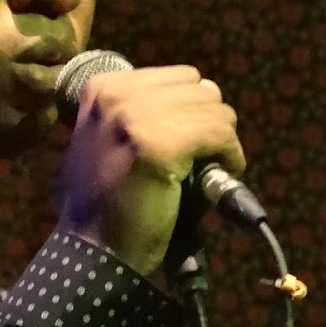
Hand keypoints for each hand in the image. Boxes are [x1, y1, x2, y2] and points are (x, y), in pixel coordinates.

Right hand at [58, 66, 243, 274]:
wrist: (95, 249)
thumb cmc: (105, 201)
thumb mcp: (108, 139)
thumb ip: (140, 111)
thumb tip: (201, 94)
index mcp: (102, 87)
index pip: (177, 76)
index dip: (191, 108)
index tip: (190, 137)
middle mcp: (116, 94)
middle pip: (198, 87)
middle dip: (208, 120)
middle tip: (204, 154)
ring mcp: (137, 117)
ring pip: (214, 108)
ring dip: (221, 138)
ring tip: (210, 166)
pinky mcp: (161, 144)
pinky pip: (220, 133)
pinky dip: (230, 154)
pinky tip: (222, 171)